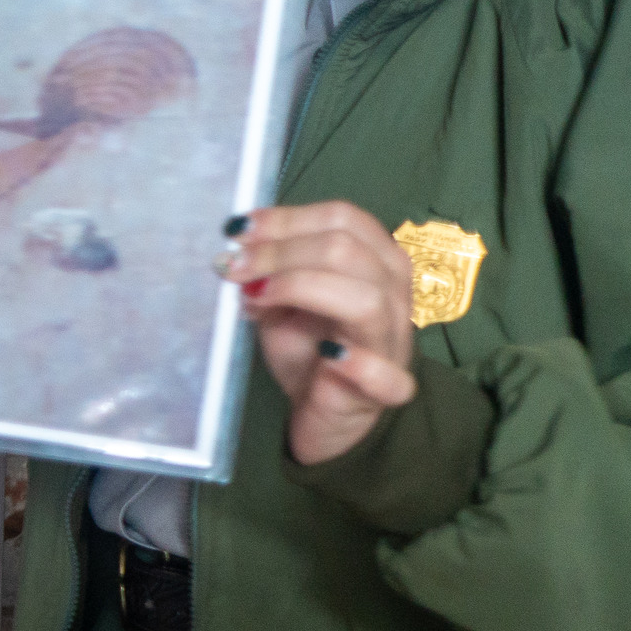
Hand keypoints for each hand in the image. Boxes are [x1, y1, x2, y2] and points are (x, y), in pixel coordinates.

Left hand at [222, 202, 418, 464]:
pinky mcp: (388, 391)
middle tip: (235, 268)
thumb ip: (268, 273)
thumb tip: (238, 250)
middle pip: (349, 250)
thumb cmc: (308, 347)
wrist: (326, 411)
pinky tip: (328, 354)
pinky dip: (358, 363)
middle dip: (281, 252)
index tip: (238, 231)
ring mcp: (395, 343)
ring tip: (257, 299)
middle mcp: (394, 295)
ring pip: (367, 300)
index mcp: (375, 261)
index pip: (343, 219)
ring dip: (303, 290)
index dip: (287, 219)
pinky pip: (388, 376)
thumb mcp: (281, 301)